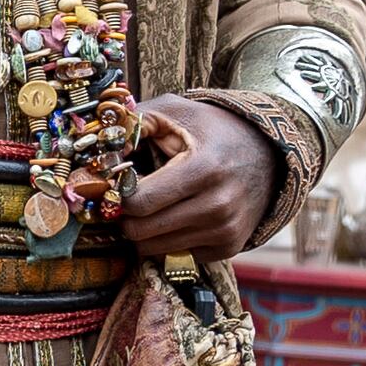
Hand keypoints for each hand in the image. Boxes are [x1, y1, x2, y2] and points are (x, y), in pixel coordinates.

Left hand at [117, 99, 275, 263]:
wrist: (268, 154)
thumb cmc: (212, 130)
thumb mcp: (176, 111)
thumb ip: (133, 123)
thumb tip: (98, 148)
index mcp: (204, 170)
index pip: (139, 203)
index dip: (120, 194)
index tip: (119, 184)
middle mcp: (218, 205)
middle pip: (141, 231)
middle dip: (126, 216)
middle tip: (130, 199)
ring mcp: (225, 230)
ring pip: (153, 249)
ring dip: (143, 231)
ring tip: (153, 206)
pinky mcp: (229, 246)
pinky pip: (175, 255)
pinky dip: (167, 239)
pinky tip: (176, 216)